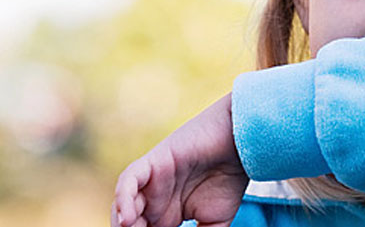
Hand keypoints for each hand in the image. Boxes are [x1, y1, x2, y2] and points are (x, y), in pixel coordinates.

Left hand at [112, 93, 248, 226]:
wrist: (241, 145)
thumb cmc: (230, 180)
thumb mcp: (214, 225)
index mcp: (164, 215)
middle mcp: (153, 200)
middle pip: (130, 224)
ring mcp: (151, 181)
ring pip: (123, 206)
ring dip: (123, 223)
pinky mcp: (153, 162)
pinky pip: (128, 180)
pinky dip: (124, 198)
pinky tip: (128, 218)